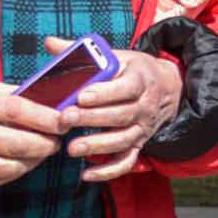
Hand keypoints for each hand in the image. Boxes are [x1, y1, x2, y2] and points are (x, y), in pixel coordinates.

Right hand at [0, 82, 67, 190]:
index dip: (45, 116)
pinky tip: (21, 163)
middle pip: (17, 142)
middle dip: (46, 143)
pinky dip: (14, 172)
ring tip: (42, 151)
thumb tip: (37, 95)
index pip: (14, 108)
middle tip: (58, 139)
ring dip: (34, 160)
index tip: (64, 119)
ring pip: (11, 166)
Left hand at [60, 42, 184, 181]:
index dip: (105, 93)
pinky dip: (109, 171)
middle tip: (65, 119)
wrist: (168, 87)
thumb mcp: (116, 56)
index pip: (126, 88)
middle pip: (121, 115)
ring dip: (98, 145)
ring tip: (72, 148)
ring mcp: (143, 127)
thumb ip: (82, 52)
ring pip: (123, 139)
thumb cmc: (133, 71)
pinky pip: (127, 161)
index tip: (82, 96)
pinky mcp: (139, 143)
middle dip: (92, 119)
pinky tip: (86, 174)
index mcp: (141, 79)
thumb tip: (49, 42)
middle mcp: (145, 106)